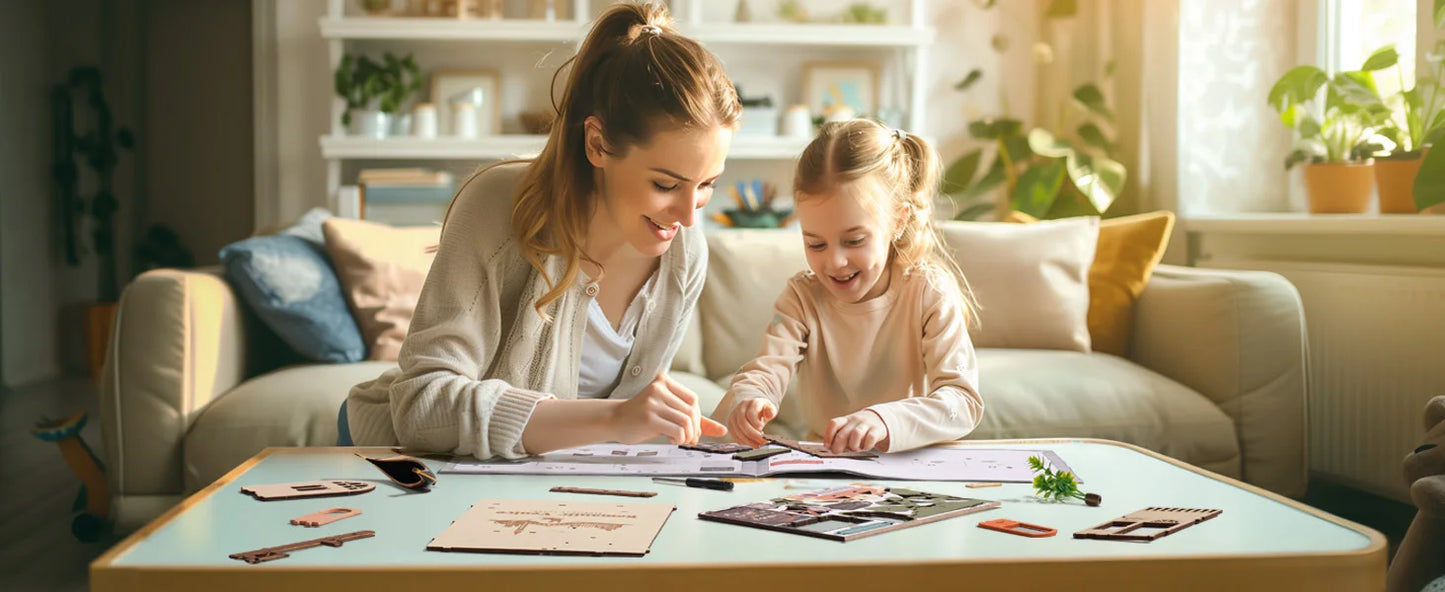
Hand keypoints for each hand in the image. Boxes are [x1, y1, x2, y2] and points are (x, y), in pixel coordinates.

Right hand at [611, 373, 725, 444]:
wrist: (614, 420)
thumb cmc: (642, 416)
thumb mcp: (669, 412)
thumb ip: (695, 419)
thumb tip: (722, 429)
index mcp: (664, 381)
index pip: (693, 399)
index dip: (696, 418)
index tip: (693, 430)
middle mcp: (658, 388)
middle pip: (691, 411)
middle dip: (694, 429)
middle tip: (689, 439)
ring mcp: (653, 401)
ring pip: (686, 421)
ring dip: (687, 436)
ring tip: (680, 440)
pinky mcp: (649, 417)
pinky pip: (677, 429)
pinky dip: (680, 438)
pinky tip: (672, 439)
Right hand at [726, 398, 775, 447]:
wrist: (751, 408)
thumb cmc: (762, 410)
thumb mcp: (769, 408)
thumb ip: (771, 411)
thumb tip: (770, 414)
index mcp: (750, 403)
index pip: (750, 413)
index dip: (755, 423)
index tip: (762, 430)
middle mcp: (740, 408)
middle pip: (742, 422)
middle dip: (752, 434)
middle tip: (761, 441)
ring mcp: (733, 416)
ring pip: (737, 430)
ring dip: (748, 440)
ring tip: (758, 445)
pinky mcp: (730, 425)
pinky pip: (734, 435)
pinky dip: (742, 441)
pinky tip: (751, 444)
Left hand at [823, 410, 888, 453]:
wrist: (877, 419)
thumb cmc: (858, 428)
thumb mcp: (848, 429)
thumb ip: (839, 437)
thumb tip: (830, 448)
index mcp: (845, 420)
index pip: (834, 424)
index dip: (828, 435)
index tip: (827, 446)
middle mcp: (855, 420)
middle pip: (843, 433)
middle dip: (838, 446)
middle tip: (837, 452)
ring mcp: (866, 424)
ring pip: (856, 434)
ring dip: (853, 445)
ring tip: (855, 448)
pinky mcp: (877, 430)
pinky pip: (871, 438)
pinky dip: (867, 445)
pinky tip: (865, 447)